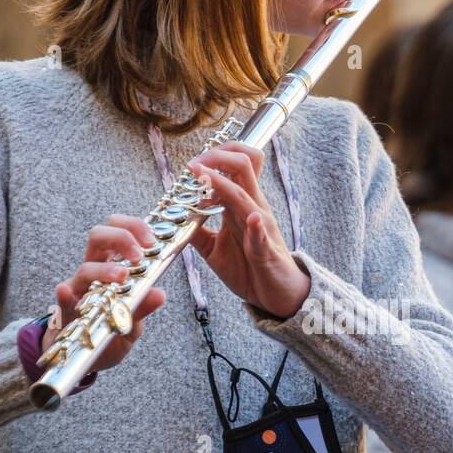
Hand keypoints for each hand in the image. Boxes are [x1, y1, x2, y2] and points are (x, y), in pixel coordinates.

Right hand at [40, 215, 166, 370]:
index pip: (119, 232)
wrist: (80, 357)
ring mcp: (78, 289)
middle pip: (99, 236)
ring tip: (123, 277)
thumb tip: (159, 294)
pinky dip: (64, 295)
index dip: (134, 228)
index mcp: (111, 267)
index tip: (152, 241)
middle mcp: (93, 272)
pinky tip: (66, 292)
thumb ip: (142, 307)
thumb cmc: (106, 332)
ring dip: (105, 269)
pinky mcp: (64, 311)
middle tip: (140, 255)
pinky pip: (62, 299)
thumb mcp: (131, 323)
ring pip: (85, 267)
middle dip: (121, 237)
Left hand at [186, 142, 310, 318]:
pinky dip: (256, 226)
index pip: (234, 164)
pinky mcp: (266, 251)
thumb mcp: (214, 249)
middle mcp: (253, 208)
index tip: (190, 166)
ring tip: (203, 176)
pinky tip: (253, 219)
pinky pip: (262, 235)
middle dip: (215, 157)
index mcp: (241, 204)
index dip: (212, 156)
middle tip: (193, 166)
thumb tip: (175, 217)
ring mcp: (261, 227)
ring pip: (245, 195)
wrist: (276, 296)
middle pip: (243, 165)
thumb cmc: (248, 268)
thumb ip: (196, 231)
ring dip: (223, 184)